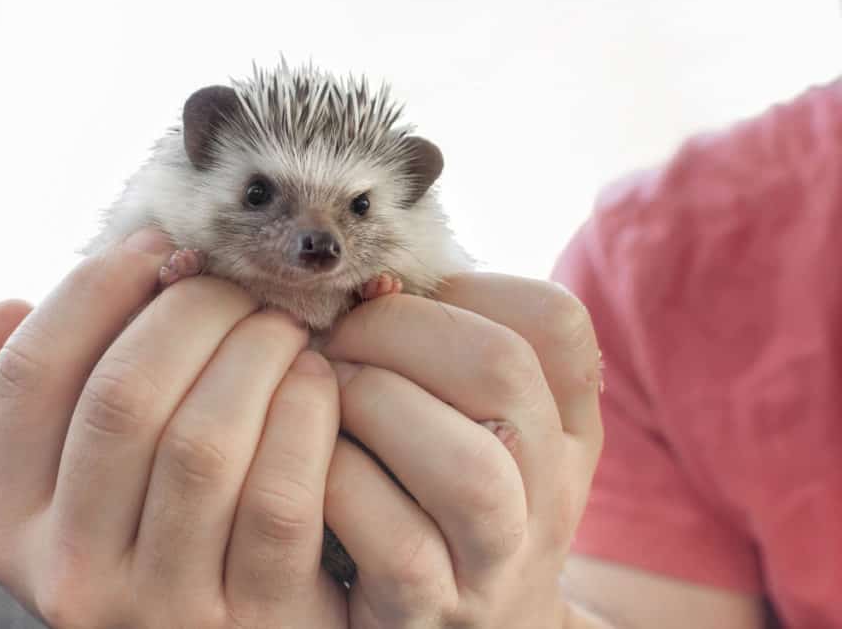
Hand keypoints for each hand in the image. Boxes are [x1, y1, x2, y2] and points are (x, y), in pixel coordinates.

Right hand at [0, 229, 347, 627]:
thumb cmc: (159, 538)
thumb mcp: (80, 489)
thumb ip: (48, 410)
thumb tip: (7, 307)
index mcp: (8, 525)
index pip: (28, 374)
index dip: (94, 289)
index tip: (155, 246)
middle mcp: (69, 574)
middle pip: (122, 396)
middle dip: (190, 311)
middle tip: (235, 284)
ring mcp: (163, 608)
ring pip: (203, 441)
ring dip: (254, 353)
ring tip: (280, 325)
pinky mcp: (258, 622)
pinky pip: (280, 496)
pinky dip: (304, 415)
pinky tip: (317, 381)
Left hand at [322, 273, 602, 627]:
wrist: (454, 625)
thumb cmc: (437, 494)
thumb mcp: (470, 420)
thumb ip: (436, 349)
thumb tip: (370, 286)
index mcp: (565, 423)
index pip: (556, 321)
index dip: (466, 287)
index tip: (394, 298)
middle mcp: (550, 489)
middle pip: (501, 370)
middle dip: (395, 331)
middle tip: (338, 341)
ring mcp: (498, 558)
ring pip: (466, 466)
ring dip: (371, 406)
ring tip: (328, 398)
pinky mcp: (432, 610)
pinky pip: (394, 542)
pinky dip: (339, 484)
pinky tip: (314, 468)